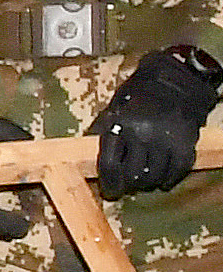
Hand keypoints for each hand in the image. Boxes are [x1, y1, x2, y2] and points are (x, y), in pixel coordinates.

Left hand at [93, 44, 222, 198]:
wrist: (177, 81)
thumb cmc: (140, 95)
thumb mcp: (113, 108)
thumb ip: (102, 131)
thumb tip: (85, 156)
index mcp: (120, 125)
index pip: (109, 164)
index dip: (109, 182)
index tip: (110, 190)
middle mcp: (143, 134)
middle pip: (132, 174)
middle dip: (128, 184)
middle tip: (127, 186)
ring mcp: (166, 140)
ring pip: (153, 176)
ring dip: (147, 183)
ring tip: (144, 180)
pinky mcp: (186, 144)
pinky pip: (177, 171)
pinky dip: (169, 179)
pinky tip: (163, 180)